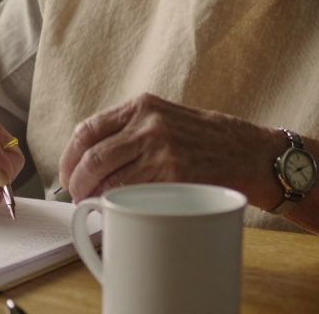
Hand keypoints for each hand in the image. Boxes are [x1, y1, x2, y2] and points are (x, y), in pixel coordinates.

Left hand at [58, 93, 280, 205]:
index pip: (88, 130)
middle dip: (77, 183)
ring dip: (95, 198)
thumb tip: (91, 160)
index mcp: (141, 106)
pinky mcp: (174, 174)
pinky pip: (133, 195)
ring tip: (94, 207)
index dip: (69, 157)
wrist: (252, 153)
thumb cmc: (208, 139)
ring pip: (109, 179)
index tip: (66, 174)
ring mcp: (161, 149)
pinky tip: (117, 211)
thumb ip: (133, 130)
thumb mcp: (167, 118)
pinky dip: (119, 207)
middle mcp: (148, 123)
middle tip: (76, 197)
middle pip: (92, 157)